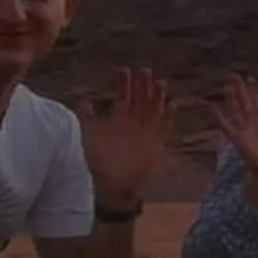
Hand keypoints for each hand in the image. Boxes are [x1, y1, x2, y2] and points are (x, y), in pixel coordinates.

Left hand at [79, 68, 172, 206]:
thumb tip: (84, 101)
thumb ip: (88, 119)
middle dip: (142, 87)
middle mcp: (134, 128)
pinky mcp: (154, 148)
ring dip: (156, 99)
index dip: (125, 86)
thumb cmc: (96, 164)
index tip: (125, 71)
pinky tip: (172, 106)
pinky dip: (168, 119)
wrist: (108, 188)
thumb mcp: (89, 137)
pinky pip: (163, 131)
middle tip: (144, 70)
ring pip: (153, 113)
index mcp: (119, 124)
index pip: (124, 100)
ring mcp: (145, 137)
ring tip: (159, 83)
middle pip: (140, 102)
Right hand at [214, 77, 257, 206]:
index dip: (251, 91)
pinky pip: (227, 128)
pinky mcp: (239, 140)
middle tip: (233, 75)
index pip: (254, 102)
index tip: (249, 77)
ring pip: (235, 112)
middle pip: (242, 104)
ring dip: (231, 101)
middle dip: (238, 90)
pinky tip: (214, 110)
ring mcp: (243, 131)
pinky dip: (220, 119)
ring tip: (227, 88)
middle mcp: (250, 124)